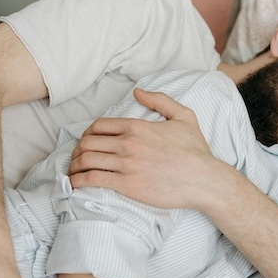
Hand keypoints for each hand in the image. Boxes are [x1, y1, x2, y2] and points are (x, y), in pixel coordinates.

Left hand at [68, 87, 225, 211]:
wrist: (204, 180)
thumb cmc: (196, 151)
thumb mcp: (184, 116)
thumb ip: (160, 100)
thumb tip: (137, 92)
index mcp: (137, 126)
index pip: (99, 126)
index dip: (87, 134)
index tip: (86, 143)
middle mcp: (128, 143)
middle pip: (88, 142)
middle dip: (77, 151)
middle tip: (76, 160)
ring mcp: (126, 164)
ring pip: (86, 160)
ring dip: (74, 166)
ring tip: (73, 173)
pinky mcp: (126, 184)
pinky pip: (93, 179)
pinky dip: (78, 181)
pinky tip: (75, 185)